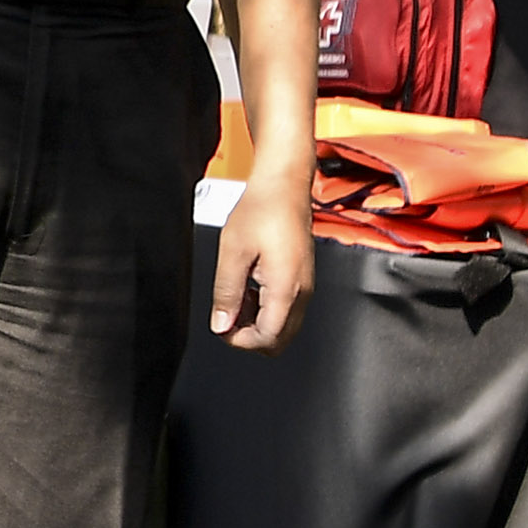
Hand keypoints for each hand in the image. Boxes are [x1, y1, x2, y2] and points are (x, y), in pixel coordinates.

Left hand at [208, 185, 313, 352]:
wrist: (283, 187)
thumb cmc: (263, 210)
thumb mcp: (232, 252)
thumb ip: (226, 292)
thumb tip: (222, 324)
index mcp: (286, 289)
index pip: (267, 338)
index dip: (240, 340)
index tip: (222, 326)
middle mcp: (302, 292)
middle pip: (279, 340)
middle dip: (250, 335)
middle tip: (229, 313)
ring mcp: (305, 286)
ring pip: (284, 326)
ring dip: (258, 321)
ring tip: (239, 295)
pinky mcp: (303, 278)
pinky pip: (287, 309)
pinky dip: (266, 308)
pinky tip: (251, 286)